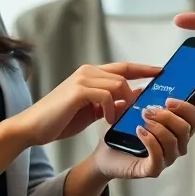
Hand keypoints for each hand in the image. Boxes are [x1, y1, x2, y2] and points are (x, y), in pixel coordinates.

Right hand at [18, 63, 160, 146]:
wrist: (33, 127)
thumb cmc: (61, 120)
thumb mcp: (92, 110)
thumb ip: (110, 102)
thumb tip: (134, 98)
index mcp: (91, 74)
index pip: (124, 67)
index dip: (144, 68)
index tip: (161, 72)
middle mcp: (87, 72)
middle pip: (124, 75)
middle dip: (137, 91)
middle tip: (143, 108)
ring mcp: (82, 79)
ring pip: (118, 85)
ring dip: (123, 104)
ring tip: (117, 119)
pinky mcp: (78, 91)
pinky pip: (107, 95)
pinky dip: (112, 109)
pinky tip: (107, 120)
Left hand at [92, 93, 194, 178]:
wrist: (103, 155)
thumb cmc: (120, 134)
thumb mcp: (133, 111)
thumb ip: (146, 98)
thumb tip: (153, 79)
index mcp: (175, 130)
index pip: (193, 118)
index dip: (193, 105)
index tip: (185, 95)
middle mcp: (176, 145)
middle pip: (187, 128)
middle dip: (169, 115)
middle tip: (150, 108)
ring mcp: (166, 159)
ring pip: (174, 141)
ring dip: (158, 126)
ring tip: (143, 118)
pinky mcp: (153, 169)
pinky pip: (159, 156)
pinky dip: (150, 141)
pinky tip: (139, 131)